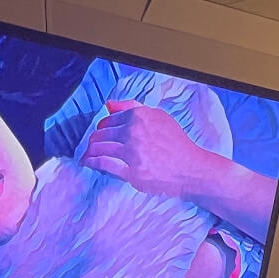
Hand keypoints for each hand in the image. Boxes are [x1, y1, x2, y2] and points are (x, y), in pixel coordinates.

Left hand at [82, 99, 208, 201]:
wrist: (192, 169)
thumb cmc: (177, 144)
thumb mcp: (159, 117)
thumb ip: (133, 108)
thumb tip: (109, 105)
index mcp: (139, 116)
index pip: (110, 120)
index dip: (102, 127)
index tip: (100, 134)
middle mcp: (134, 132)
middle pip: (102, 134)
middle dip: (93, 140)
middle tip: (91, 146)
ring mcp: (132, 153)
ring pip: (100, 148)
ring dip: (90, 151)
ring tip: (87, 155)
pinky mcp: (132, 172)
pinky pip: (105, 165)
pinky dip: (93, 162)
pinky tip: (88, 163)